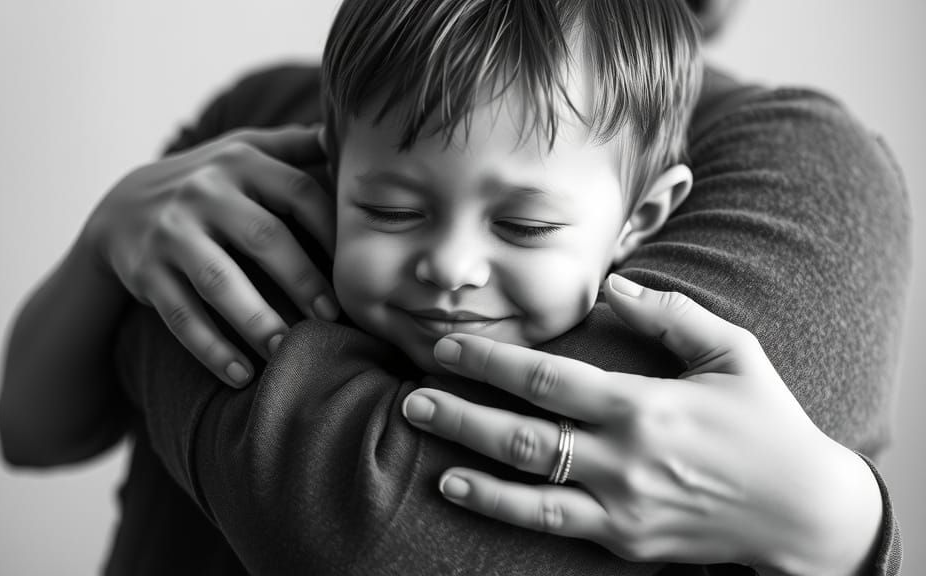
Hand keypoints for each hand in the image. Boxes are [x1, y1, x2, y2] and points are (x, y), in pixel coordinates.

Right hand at [82, 125, 338, 387]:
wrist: (121, 207)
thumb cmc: (211, 184)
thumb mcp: (246, 152)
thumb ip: (296, 147)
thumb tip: (348, 133)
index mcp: (242, 162)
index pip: (299, 193)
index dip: (333, 232)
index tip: (357, 270)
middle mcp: (205, 192)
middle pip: (263, 238)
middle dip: (302, 281)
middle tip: (333, 318)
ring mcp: (171, 232)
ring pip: (219, 281)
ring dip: (256, 320)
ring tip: (287, 352)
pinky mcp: (145, 271)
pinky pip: (180, 315)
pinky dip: (210, 348)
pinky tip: (240, 375)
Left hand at [402, 275, 882, 574]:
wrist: (803, 512)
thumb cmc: (766, 422)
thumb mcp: (734, 352)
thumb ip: (671, 313)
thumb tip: (615, 283)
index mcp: (646, 405)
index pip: (547, 378)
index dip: (490, 360)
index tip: (448, 346)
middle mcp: (625, 457)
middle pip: (522, 432)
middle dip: (461, 410)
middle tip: (413, 395)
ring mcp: (621, 503)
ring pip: (526, 481)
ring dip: (467, 456)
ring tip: (420, 435)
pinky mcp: (623, 538)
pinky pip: (549, 523)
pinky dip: (499, 507)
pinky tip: (458, 488)